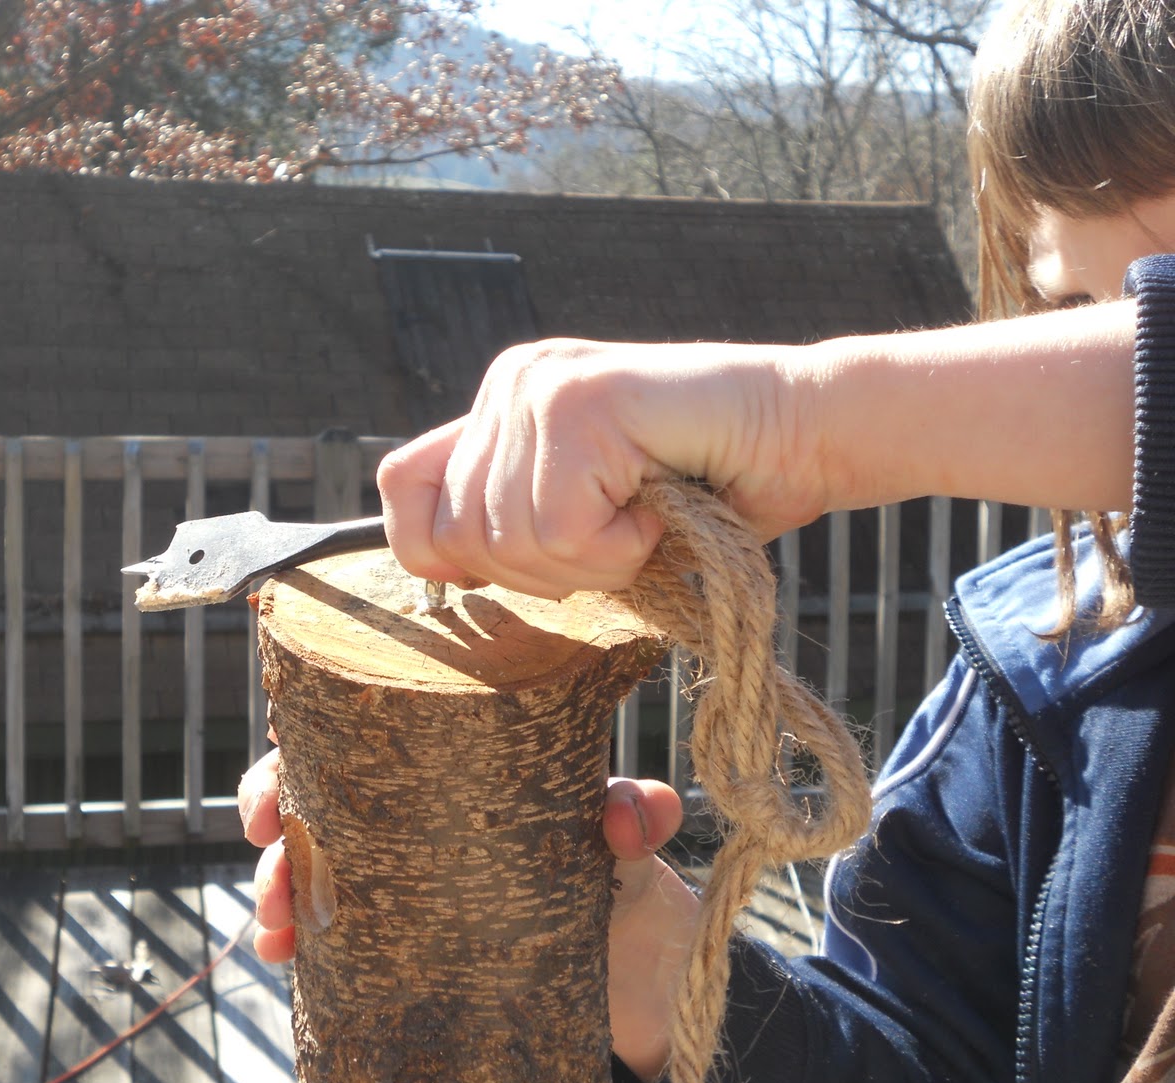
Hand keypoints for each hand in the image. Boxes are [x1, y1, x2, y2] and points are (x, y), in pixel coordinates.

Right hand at [237, 749, 698, 1082]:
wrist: (638, 994)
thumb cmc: (631, 889)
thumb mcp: (636, 847)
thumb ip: (637, 818)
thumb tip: (622, 816)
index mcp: (466, 768)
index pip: (382, 725)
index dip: (322, 724)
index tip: (283, 735)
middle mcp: (419, 817)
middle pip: (324, 787)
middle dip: (274, 799)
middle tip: (262, 829)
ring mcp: (400, 881)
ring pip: (312, 859)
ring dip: (274, 878)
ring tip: (275, 916)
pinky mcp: (393, 946)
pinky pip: (326, 932)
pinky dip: (291, 937)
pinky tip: (278, 953)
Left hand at [378, 337, 826, 598]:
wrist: (808, 435)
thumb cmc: (710, 490)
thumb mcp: (589, 516)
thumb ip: (513, 521)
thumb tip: (433, 568)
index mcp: (501, 405)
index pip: (401, 486)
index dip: (432, 550)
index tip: (506, 570)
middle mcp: (510, 383)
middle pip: (462, 537)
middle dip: (551, 571)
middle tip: (624, 536)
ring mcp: (541, 386)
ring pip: (513, 541)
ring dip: (596, 561)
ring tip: (650, 517)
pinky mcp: (582, 400)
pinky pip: (561, 529)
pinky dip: (622, 547)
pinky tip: (664, 505)